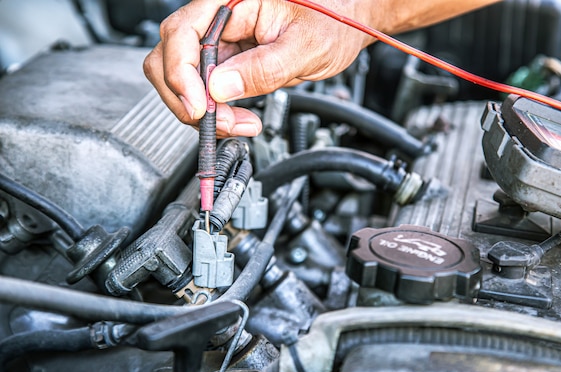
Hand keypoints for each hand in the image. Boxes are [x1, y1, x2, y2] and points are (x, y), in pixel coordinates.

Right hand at [144, 0, 372, 137]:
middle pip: (170, 58)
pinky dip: (215, 111)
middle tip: (219, 122)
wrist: (344, 26)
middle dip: (188, 98)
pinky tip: (238, 119)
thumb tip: (220, 88)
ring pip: (183, 79)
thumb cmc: (333, 20)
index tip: (200, 107)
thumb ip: (264, 67)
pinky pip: (205, 89)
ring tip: (238, 124)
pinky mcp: (226, 61)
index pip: (182, 33)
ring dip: (202, 110)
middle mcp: (217, 18)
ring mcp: (219, 41)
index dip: (181, 74)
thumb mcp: (306, 46)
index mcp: (230, 0)